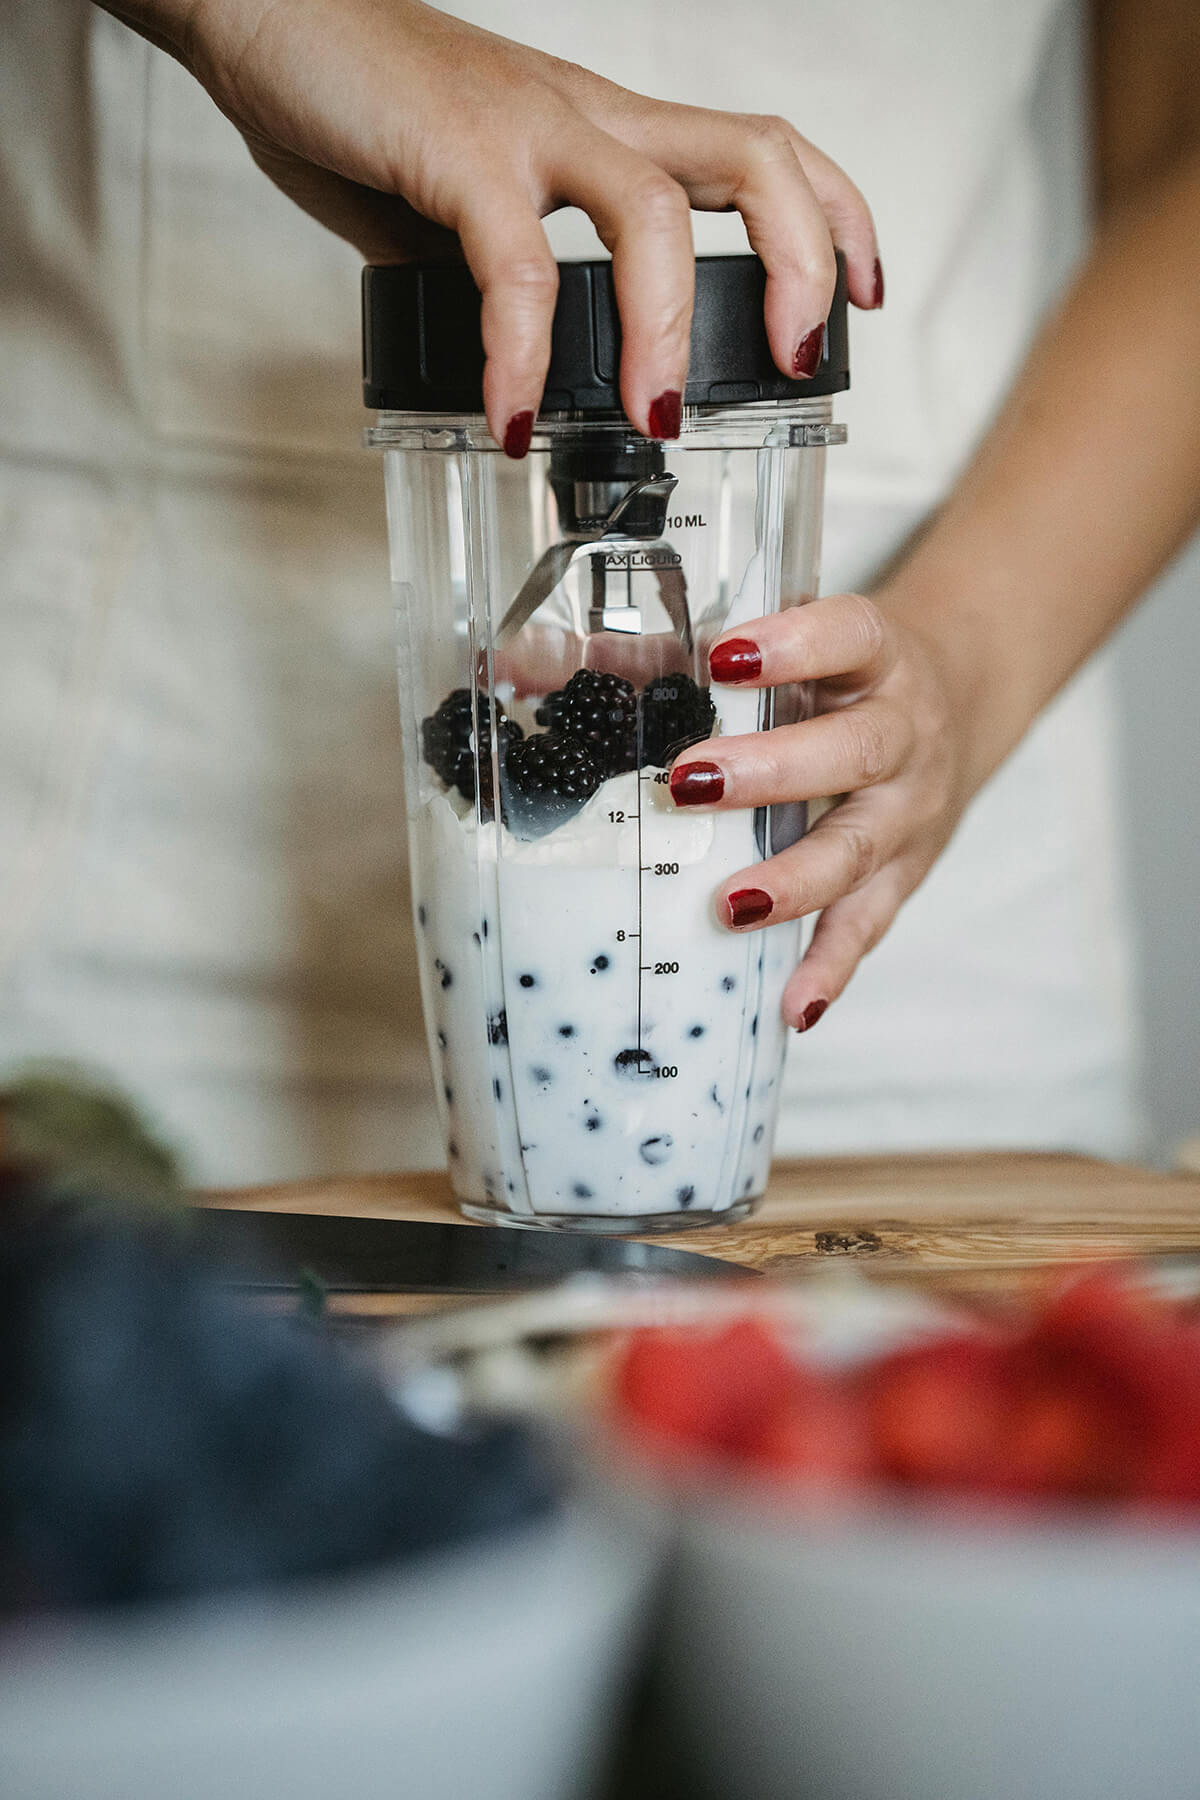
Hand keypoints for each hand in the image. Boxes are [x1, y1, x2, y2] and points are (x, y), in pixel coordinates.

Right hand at [110, 0, 880, 448]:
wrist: (258, 11)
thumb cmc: (357, 100)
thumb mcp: (455, 200)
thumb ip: (501, 267)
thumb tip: (517, 349)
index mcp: (603, 128)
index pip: (759, 152)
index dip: (831, 221)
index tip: (858, 300)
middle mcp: (587, 118)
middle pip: (757, 158)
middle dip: (806, 262)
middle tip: (804, 360)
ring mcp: (530, 130)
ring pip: (660, 210)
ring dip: (672, 331)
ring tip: (657, 423)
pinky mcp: (459, 155)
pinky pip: (518, 267)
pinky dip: (523, 357)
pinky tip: (511, 419)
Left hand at [669, 593, 972, 1030]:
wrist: (955, 702)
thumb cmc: (838, 675)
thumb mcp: (782, 645)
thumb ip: (668, 653)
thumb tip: (524, 662)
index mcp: (878, 656)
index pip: (848, 637)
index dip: (794, 646)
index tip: (724, 657)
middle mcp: (906, 732)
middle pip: (854, 750)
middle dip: (773, 770)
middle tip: (691, 782)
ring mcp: (909, 810)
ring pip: (859, 847)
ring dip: (795, 881)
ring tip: (731, 905)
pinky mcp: (904, 874)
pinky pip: (869, 924)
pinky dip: (830, 965)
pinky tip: (793, 1004)